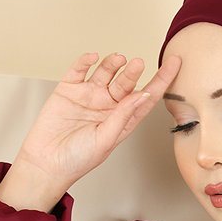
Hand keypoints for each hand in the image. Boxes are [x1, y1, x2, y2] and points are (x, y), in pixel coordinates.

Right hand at [11, 50, 182, 195]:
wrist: (46, 163)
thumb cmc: (77, 160)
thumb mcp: (105, 140)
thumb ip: (123, 116)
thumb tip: (141, 95)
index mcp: (122, 121)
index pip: (146, 97)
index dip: (162, 80)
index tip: (176, 63)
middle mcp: (107, 106)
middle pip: (126, 83)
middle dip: (134, 73)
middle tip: (138, 64)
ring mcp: (89, 96)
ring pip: (105, 72)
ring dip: (113, 63)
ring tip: (119, 59)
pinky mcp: (69, 90)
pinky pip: (79, 70)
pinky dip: (86, 61)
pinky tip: (93, 57)